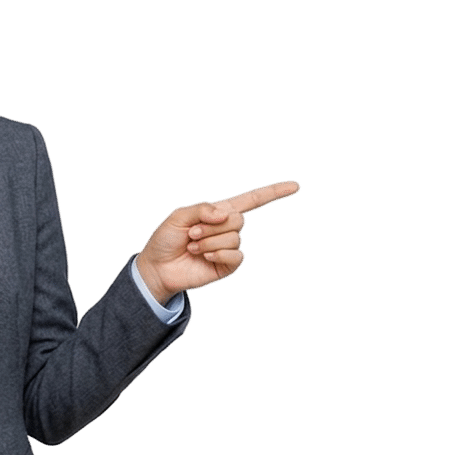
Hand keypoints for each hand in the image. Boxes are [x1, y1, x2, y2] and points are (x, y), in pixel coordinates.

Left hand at [135, 180, 301, 304]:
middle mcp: (228, 229)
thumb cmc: (167, 239)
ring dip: (209, 242)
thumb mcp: (179, 216)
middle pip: (238, 219)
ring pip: (234, 238)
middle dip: (212, 226)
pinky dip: (218, 254)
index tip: (295, 186)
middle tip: (193, 234)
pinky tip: (204, 257)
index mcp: (220, 212)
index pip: (253, 200)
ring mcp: (229, 248)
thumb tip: (224, 214)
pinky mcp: (227, 266)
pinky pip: (236, 256)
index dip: (274, 192)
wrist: (158, 267)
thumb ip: (202, 209)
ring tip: (194, 246)